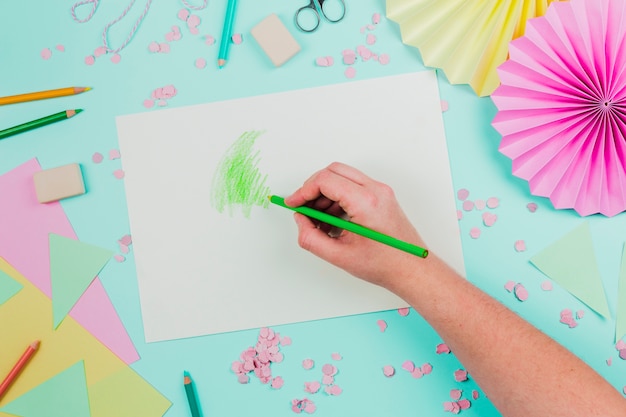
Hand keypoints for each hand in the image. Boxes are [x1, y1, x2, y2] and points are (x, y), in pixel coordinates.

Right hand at [284, 162, 432, 289]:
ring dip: (325, 194)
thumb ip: (311, 237)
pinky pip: (353, 187)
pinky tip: (332, 221)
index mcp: (366, 202)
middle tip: (303, 209)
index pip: (325, 180)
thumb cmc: (385, 264)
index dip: (303, 191)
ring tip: (319, 221)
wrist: (412, 269)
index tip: (294, 204)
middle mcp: (375, 190)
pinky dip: (337, 198)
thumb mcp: (339, 256)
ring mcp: (380, 191)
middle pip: (333, 172)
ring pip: (342, 177)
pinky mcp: (381, 196)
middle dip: (313, 188)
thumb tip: (300, 221)